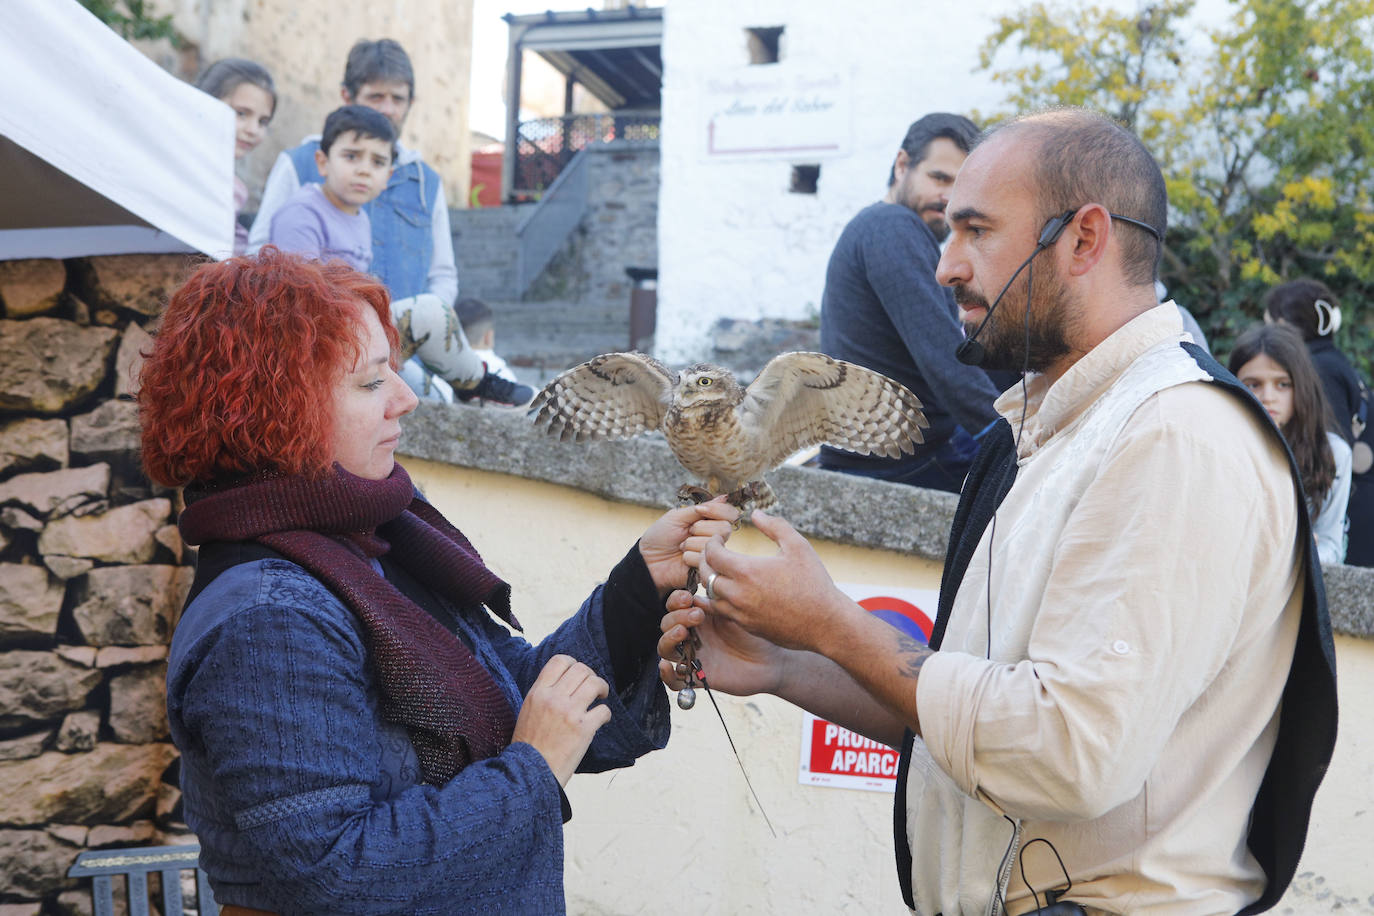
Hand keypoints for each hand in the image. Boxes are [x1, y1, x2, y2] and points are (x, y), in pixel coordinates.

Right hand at [512, 655, 611, 786]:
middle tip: (593, 688)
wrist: (529, 773)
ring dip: (602, 688)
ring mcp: (569, 713)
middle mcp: (553, 698)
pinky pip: (603, 710)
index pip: (560, 661)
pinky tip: (600, 720)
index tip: (578, 674)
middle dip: (591, 675)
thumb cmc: (529, 745)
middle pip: (581, 669)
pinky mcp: (583, 729)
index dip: (573, 663)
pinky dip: (605, 714)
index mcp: (538, 693)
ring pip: (595, 683)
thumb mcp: (528, 711)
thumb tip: (566, 682)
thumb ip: (545, 694)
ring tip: (600, 697)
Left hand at [638, 498, 740, 596]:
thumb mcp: (678, 516)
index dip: (717, 510)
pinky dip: (689, 557)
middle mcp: (715, 537)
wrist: (648, 560)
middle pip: (724, 529)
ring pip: (713, 543)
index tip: (700, 511)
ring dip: (691, 544)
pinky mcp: (708, 569)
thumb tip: (724, 497)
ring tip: (682, 547)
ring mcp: (712, 554)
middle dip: (700, 528)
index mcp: (709, 521)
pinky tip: (682, 560)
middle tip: (686, 533)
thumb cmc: (660, 537)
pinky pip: (705, 559)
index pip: (729, 513)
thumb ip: (702, 508)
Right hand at [656, 589, 787, 696]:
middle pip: (667, 624)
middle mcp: (692, 635)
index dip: (676, 600)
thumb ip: (716, 606)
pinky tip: (666, 666)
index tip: (688, 598)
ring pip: (665, 648)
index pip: (675, 605)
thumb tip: (695, 597)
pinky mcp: (697, 677)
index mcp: (699, 616)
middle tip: (697, 616)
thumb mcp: (736, 616)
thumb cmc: (755, 635)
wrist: (771, 663)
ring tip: (682, 633)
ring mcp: (693, 656)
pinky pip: (673, 681)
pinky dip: (666, 675)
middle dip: (676, 617)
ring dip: (668, 639)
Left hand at [696, 509, 854, 653]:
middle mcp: (738, 594)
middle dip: (705, 560)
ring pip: (709, 596)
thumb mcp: (798, 547)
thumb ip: (775, 526)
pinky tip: (724, 592)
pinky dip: (716, 600)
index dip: (712, 542)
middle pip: (705, 574)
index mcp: (748, 571)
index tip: (721, 537)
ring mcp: (741, 613)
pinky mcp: (746, 627)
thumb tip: (755, 514)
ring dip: (710, 581)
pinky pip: (720, 612)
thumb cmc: (814, 582)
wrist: (826, 623)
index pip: (711, 554)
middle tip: (714, 552)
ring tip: (719, 570)